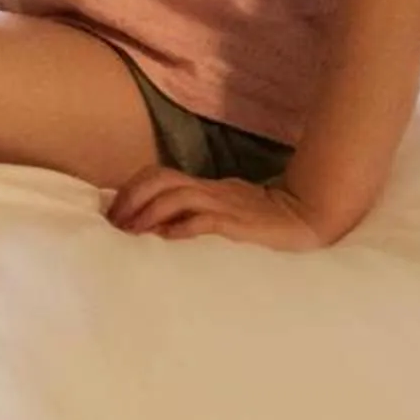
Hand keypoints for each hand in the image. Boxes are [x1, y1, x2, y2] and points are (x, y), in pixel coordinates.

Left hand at [104, 168, 330, 251]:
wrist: (306, 217)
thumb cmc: (261, 217)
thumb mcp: (223, 208)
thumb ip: (196, 212)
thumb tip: (160, 227)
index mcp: (203, 187)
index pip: (157, 176)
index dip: (131, 191)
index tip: (113, 215)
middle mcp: (208, 191)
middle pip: (158, 180)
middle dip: (130, 199)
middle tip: (114, 225)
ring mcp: (223, 205)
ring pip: (175, 196)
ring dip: (147, 214)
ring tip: (131, 235)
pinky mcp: (237, 225)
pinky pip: (203, 221)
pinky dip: (179, 229)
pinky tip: (164, 242)